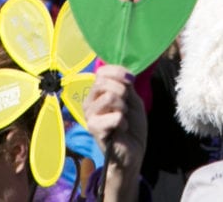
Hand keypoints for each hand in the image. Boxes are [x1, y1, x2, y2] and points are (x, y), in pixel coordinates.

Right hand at [82, 64, 147, 180]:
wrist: (132, 151)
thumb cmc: (132, 125)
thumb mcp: (132, 100)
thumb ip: (126, 85)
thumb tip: (125, 74)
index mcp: (97, 93)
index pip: (102, 72)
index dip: (119, 72)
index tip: (131, 82)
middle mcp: (89, 102)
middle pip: (103, 82)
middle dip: (122, 90)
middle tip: (126, 105)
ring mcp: (89, 116)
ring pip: (109, 97)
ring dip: (123, 107)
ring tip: (123, 117)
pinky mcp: (93, 129)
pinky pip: (115, 116)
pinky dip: (123, 122)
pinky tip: (121, 129)